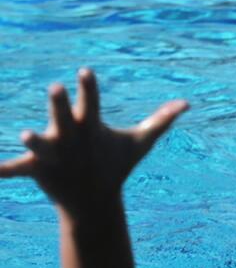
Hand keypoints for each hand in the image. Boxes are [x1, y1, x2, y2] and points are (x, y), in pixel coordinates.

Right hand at [0, 69, 187, 219]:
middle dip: (60, 103)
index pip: (91, 102)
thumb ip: (159, 121)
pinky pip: (17, 168)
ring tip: (26, 134)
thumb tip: (186, 104)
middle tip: (56, 88)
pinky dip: (4, 169)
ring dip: (33, 139)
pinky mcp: (37, 168)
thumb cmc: (114, 162)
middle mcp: (67, 133)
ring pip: (40, 143)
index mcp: (88, 124)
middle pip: (63, 115)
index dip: (89, 88)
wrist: (94, 195)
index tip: (87, 71)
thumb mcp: (138, 143)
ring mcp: (51, 150)